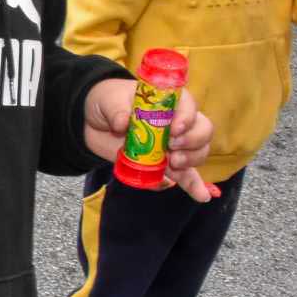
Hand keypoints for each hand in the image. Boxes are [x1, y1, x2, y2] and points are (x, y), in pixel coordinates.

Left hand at [83, 77, 216, 201]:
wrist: (95, 123)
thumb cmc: (109, 102)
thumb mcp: (109, 100)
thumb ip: (117, 110)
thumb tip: (122, 123)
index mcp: (168, 101)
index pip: (188, 105)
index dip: (186, 118)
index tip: (175, 129)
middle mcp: (177, 122)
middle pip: (202, 130)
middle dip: (193, 141)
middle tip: (172, 147)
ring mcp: (173, 145)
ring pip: (197, 152)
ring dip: (191, 160)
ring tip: (174, 164)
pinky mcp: (164, 164)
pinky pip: (184, 176)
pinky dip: (193, 185)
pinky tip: (201, 195)